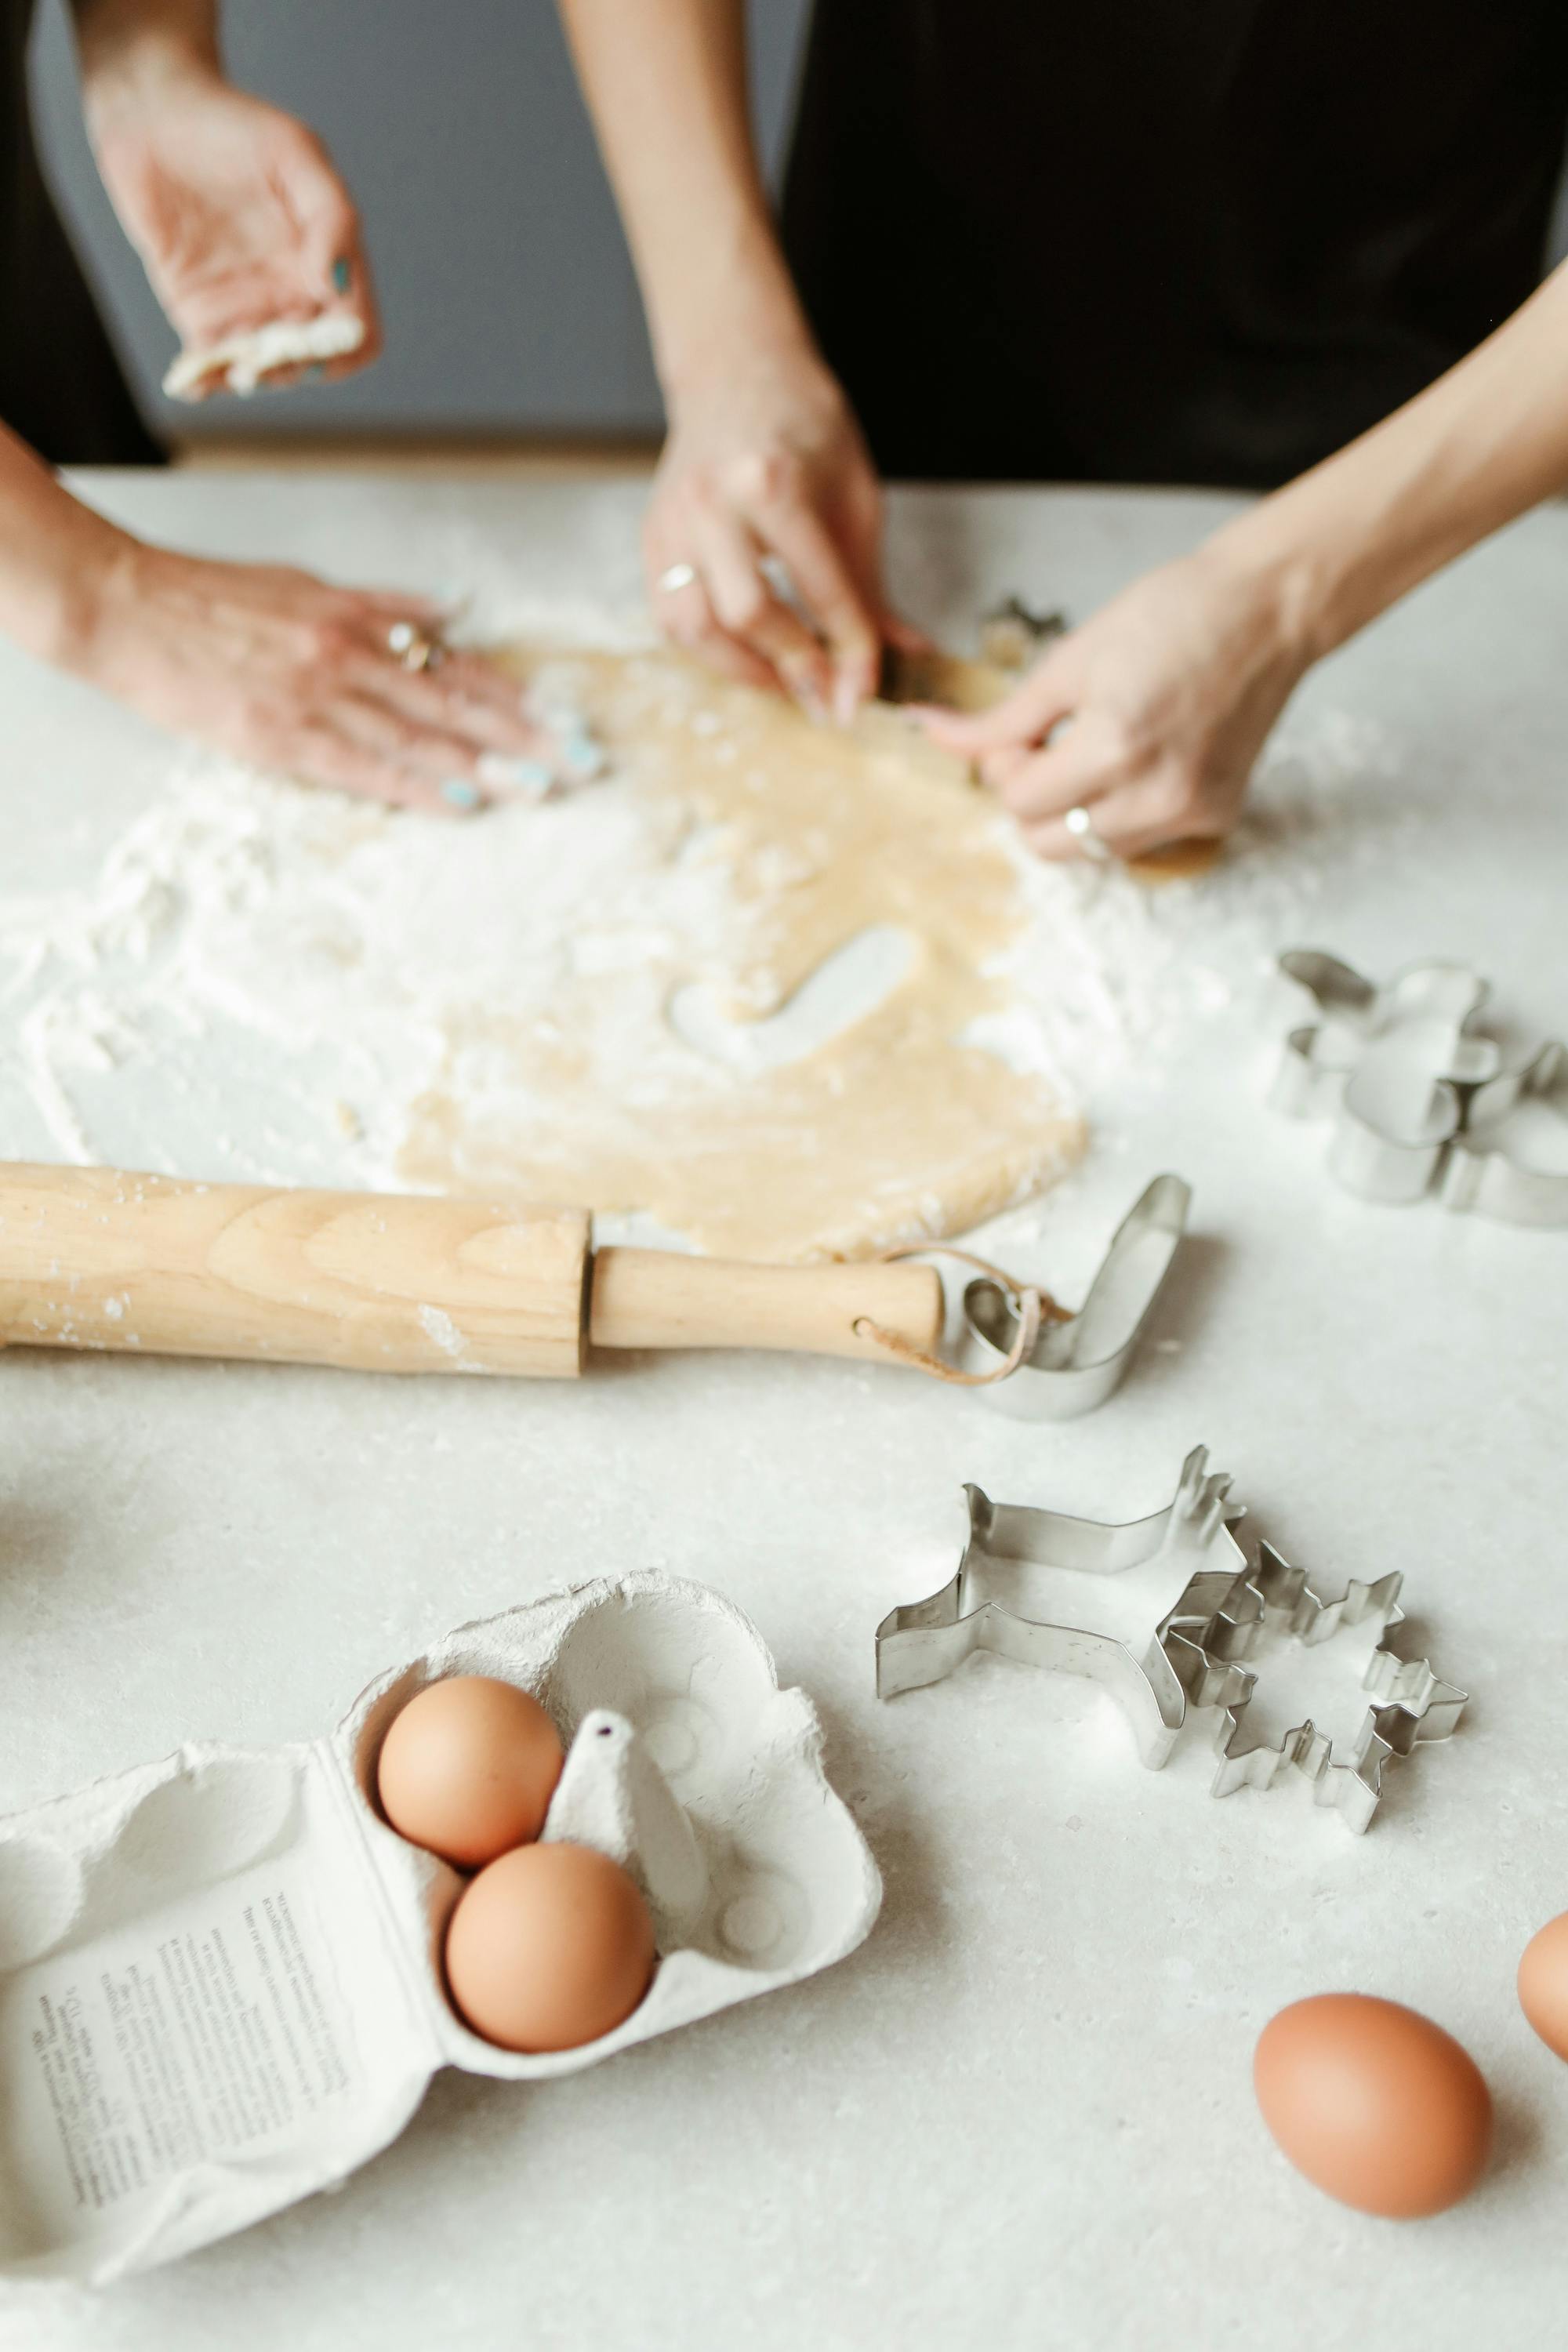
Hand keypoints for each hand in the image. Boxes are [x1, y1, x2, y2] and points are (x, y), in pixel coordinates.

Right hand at [72, 534, 563, 814]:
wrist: (128, 608)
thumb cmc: (212, 598)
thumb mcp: (306, 582)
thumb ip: (383, 603)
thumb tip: (452, 611)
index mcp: (358, 620)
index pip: (456, 665)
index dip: (517, 698)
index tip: (567, 721)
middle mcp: (350, 655)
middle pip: (456, 704)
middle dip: (524, 737)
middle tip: (581, 763)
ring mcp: (319, 697)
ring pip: (422, 736)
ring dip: (486, 767)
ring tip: (542, 789)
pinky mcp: (283, 735)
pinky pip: (366, 767)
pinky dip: (417, 787)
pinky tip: (461, 803)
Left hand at [87, 59, 377, 394]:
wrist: (154, 115)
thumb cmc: (232, 126)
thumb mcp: (296, 155)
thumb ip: (331, 218)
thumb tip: (337, 287)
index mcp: (329, 263)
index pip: (356, 333)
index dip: (345, 349)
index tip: (318, 341)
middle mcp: (294, 293)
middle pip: (310, 361)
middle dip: (291, 369)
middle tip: (261, 361)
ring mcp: (246, 307)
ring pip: (261, 369)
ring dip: (249, 377)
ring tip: (230, 366)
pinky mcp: (198, 312)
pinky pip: (209, 361)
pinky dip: (204, 380)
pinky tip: (193, 383)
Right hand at [647, 346, 915, 718]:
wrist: (738, 370)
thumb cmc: (803, 426)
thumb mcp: (855, 497)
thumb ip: (870, 586)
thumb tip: (904, 658)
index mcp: (772, 482)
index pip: (818, 588)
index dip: (849, 649)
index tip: (866, 693)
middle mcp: (713, 502)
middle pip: (747, 614)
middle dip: (793, 668)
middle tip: (827, 699)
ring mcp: (672, 520)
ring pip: (695, 626)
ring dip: (743, 669)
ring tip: (785, 682)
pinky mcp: (651, 537)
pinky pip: (669, 616)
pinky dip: (709, 649)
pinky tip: (745, 655)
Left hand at [921, 547, 1310, 859]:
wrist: (1268, 610)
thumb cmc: (1174, 614)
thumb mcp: (1072, 660)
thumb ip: (1001, 718)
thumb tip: (929, 733)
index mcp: (1116, 746)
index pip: (1021, 801)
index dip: (1004, 767)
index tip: (1017, 734)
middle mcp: (1156, 794)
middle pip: (1047, 843)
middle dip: (1030, 801)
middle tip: (1047, 747)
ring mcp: (1190, 813)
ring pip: (1091, 852)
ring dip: (1073, 813)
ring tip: (1091, 752)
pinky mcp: (1216, 816)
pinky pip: (1139, 841)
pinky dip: (1120, 813)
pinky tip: (1137, 762)